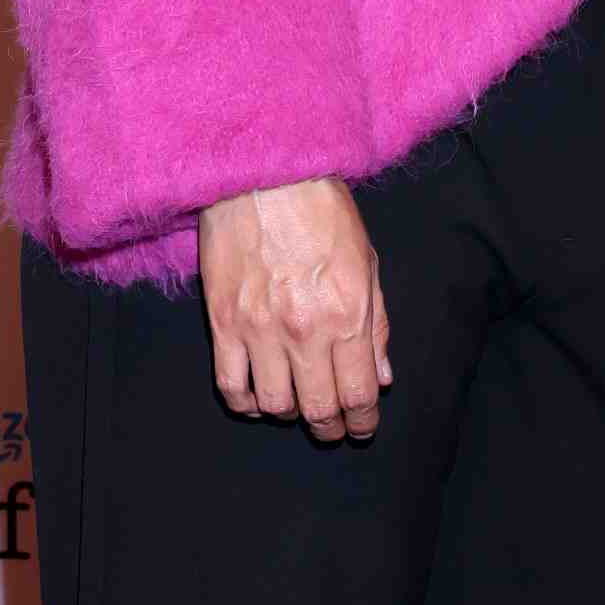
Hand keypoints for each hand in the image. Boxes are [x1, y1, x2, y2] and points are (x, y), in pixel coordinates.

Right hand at [199, 178, 390, 439]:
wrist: (264, 174)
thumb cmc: (322, 211)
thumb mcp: (366, 262)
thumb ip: (377, 325)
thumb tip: (381, 376)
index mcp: (348, 316)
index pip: (359, 393)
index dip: (363, 421)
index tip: (362, 427)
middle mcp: (305, 331)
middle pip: (318, 409)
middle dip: (331, 428)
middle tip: (333, 429)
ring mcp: (260, 330)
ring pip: (275, 405)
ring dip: (289, 414)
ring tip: (296, 406)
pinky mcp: (222, 322)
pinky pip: (231, 385)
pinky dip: (246, 403)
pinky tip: (257, 399)